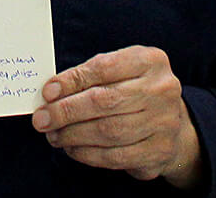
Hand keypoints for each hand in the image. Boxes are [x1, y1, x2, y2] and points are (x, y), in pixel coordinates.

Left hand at [31, 46, 204, 188]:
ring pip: (109, 131)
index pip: (104, 68)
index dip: (72, 80)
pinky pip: (116, 156)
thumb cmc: (136, 92)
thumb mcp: (120, 71)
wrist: (173, 123)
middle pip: (105, 101)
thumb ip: (89, 77)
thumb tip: (52, 92)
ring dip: (73, 135)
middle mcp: (162, 89)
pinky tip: (73, 149)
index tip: (48, 92)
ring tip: (54, 135)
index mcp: (151, 60)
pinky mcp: (160, 151)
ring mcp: (165, 121)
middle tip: (42, 119)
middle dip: (66, 111)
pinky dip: (88, 154)